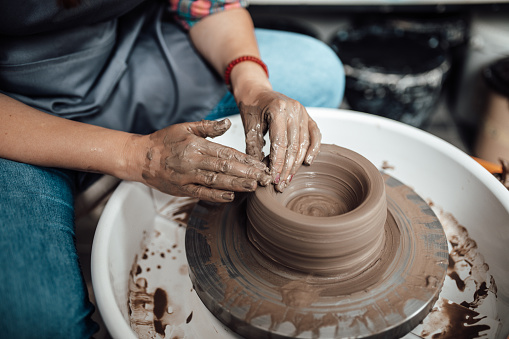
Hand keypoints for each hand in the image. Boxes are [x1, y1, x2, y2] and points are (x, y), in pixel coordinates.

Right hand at [137, 119, 270, 201]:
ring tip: (254, 187)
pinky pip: (201, 193)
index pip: (226, 152)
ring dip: (236, 184)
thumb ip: (208, 127)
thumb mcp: (185, 128)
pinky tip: (230, 197)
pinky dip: (216, 196)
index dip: (245, 159)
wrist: (140, 158)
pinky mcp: (182, 189)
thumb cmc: (164, 141)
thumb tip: (228, 123)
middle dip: (247, 173)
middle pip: (225, 167)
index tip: (261, 164)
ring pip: (216, 181)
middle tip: (265, 177)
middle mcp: (193, 161)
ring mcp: (187, 176)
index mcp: (197, 145)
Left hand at [239, 90, 320, 191]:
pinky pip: (315, 135)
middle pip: (294, 146)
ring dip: (297, 163)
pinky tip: (307, 162)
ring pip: (304, 143)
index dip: (278, 163)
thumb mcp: (249, 127)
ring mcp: (303, 112)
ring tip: (288, 179)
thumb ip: (254, 148)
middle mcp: (293, 109)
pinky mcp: (307, 116)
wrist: (256, 91)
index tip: (273, 178)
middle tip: (280, 184)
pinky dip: (313, 149)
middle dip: (287, 168)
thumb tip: (260, 172)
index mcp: (278, 109)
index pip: (280, 143)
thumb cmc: (251, 107)